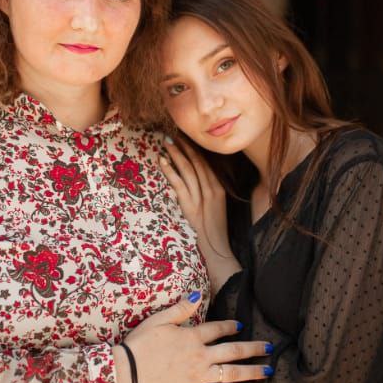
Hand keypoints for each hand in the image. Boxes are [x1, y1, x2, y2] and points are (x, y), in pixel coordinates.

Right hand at [116, 295, 269, 382]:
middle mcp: (200, 356)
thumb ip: (180, 310)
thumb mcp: (158, 320)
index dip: (231, 326)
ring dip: (251, 372)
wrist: (127, 373)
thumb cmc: (139, 344)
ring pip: (230, 373)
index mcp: (192, 337)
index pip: (217, 329)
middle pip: (233, 351)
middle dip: (254, 349)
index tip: (241, 325)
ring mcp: (197, 376)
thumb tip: (197, 296)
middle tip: (270, 348)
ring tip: (267, 371)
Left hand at [160, 140, 240, 293]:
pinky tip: (162, 161)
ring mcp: (201, 198)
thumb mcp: (217, 207)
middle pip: (197, 162)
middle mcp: (212, 190)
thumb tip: (197, 178)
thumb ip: (209, 191)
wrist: (218, 250)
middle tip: (173, 132)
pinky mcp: (190, 207)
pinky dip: (170, 172)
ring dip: (176, 154)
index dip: (195, 148)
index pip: (206, 163)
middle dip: (185, 146)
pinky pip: (178, 185)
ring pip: (187, 170)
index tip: (185, 136)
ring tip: (166, 142)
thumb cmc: (216, 230)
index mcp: (220, 188)